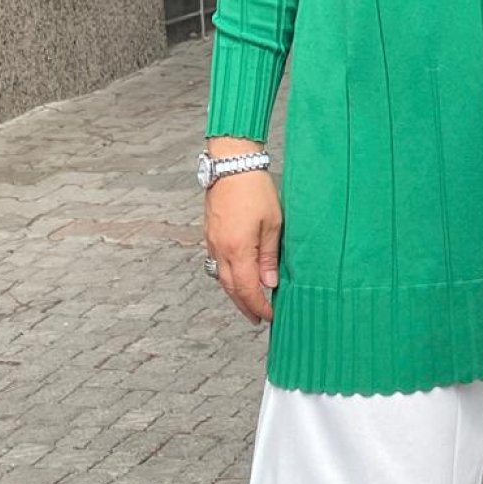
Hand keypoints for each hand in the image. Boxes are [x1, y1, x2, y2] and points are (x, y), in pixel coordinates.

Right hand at [203, 137, 281, 324]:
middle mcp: (220, 250)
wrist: (231, 164)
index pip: (247, 289)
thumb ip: (269, 256)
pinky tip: (237, 277)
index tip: (270, 317)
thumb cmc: (255, 189)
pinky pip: (217, 264)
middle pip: (231, 288)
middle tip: (257, 319)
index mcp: (238, 249)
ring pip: (221, 278)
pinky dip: (228, 276)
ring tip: (248, 303)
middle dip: (245, 306)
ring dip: (235, 293)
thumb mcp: (272, 223)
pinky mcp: (210, 234)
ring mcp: (212, 242)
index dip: (259, 307)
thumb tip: (269, 284)